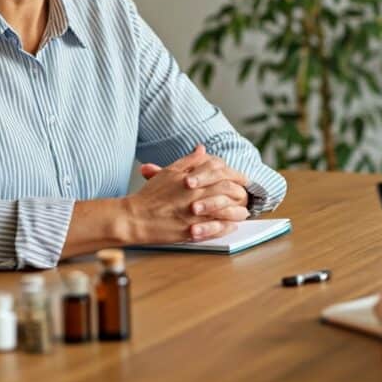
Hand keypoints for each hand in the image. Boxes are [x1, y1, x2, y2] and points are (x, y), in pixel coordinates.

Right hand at [127, 146, 247, 242]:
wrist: (134, 218)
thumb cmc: (150, 196)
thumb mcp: (169, 173)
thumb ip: (189, 162)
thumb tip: (202, 150)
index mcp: (192, 179)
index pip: (221, 172)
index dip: (234, 174)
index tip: (241, 178)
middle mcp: (196, 195)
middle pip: (228, 190)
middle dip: (241, 192)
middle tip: (246, 194)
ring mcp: (196, 214)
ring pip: (226, 210)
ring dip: (238, 211)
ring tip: (243, 211)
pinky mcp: (193, 231)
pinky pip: (217, 229)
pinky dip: (227, 227)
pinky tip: (232, 225)